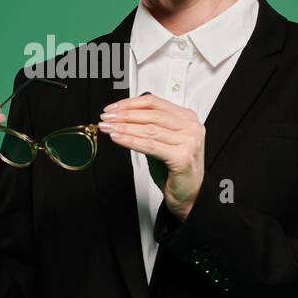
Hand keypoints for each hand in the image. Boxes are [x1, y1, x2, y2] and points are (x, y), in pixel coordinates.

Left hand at [99, 93, 204, 219]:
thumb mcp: (162, 141)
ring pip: (149, 130)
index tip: (113, 107)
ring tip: (108, 127)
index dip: (130, 103)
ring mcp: (189, 142)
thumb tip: (121, 115)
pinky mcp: (182, 157)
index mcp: (187, 118)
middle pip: (151, 115)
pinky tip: (118, 138)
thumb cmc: (174, 169)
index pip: (155, 103)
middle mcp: (191, 127)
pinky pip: (150, 146)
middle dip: (124, 115)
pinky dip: (131, 141)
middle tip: (107, 117)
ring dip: (124, 127)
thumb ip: (149, 126)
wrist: (188, 194)